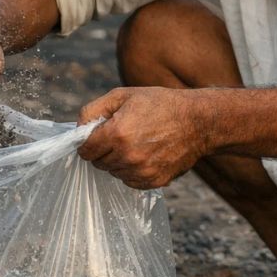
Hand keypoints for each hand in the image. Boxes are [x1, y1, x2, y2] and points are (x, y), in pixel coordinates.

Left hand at [76, 87, 212, 189]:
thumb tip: (78, 129)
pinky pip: (130, 181)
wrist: (198, 122)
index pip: (84, 150)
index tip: (96, 136)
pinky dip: (132, 170)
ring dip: (118, 161)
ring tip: (136, 143)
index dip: (87, 142)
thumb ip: (93, 110)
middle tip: (120, 135)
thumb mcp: (123, 95)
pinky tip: (145, 154)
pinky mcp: (153, 181)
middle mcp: (128, 156)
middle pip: (98, 163)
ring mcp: (142, 171)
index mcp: (117, 133)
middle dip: (103, 150)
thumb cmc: (160, 104)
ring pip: (113, 172)